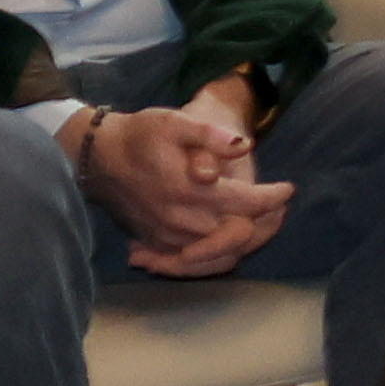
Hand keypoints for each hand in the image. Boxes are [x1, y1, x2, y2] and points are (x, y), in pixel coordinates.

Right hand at [79, 91, 294, 277]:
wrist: (96, 156)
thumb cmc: (139, 135)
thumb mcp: (174, 122)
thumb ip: (210, 135)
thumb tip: (243, 145)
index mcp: (188, 190)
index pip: (245, 203)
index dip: (272, 197)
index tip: (288, 188)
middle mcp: (179, 219)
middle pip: (237, 235)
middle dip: (266, 222)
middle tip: (280, 208)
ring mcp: (166, 235)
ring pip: (218, 254)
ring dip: (246, 241)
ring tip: (265, 223)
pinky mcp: (155, 241)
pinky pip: (194, 263)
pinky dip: (218, 256)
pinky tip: (233, 241)